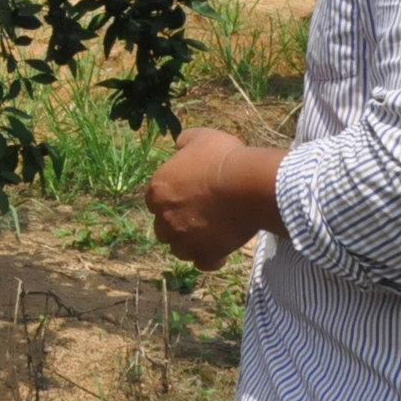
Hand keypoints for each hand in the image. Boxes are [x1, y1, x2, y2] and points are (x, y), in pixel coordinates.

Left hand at [144, 128, 266, 269]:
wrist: (246, 184)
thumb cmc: (223, 158)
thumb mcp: (202, 138)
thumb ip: (186, 141)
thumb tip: (179, 144)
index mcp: (158, 190)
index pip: (154, 201)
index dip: (171, 200)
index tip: (187, 198)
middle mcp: (164, 217)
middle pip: (163, 228)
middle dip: (177, 224)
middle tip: (199, 218)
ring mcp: (183, 238)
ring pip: (179, 248)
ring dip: (190, 243)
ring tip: (209, 236)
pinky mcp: (204, 254)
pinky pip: (202, 263)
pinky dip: (210, 259)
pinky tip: (221, 252)